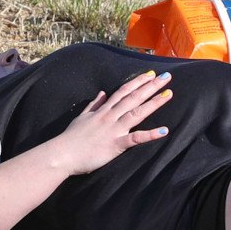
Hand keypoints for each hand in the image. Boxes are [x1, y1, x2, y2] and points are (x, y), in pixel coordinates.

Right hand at [48, 71, 172, 174]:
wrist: (62, 154)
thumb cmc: (70, 138)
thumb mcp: (82, 116)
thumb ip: (93, 105)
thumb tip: (102, 93)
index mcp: (103, 110)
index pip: (123, 92)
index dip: (137, 82)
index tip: (150, 74)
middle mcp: (110, 116)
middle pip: (134, 98)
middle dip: (151, 87)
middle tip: (166, 77)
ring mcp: (114, 130)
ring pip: (137, 113)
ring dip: (154, 103)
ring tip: (169, 94)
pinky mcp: (115, 145)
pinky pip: (135, 139)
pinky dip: (150, 134)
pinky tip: (164, 130)